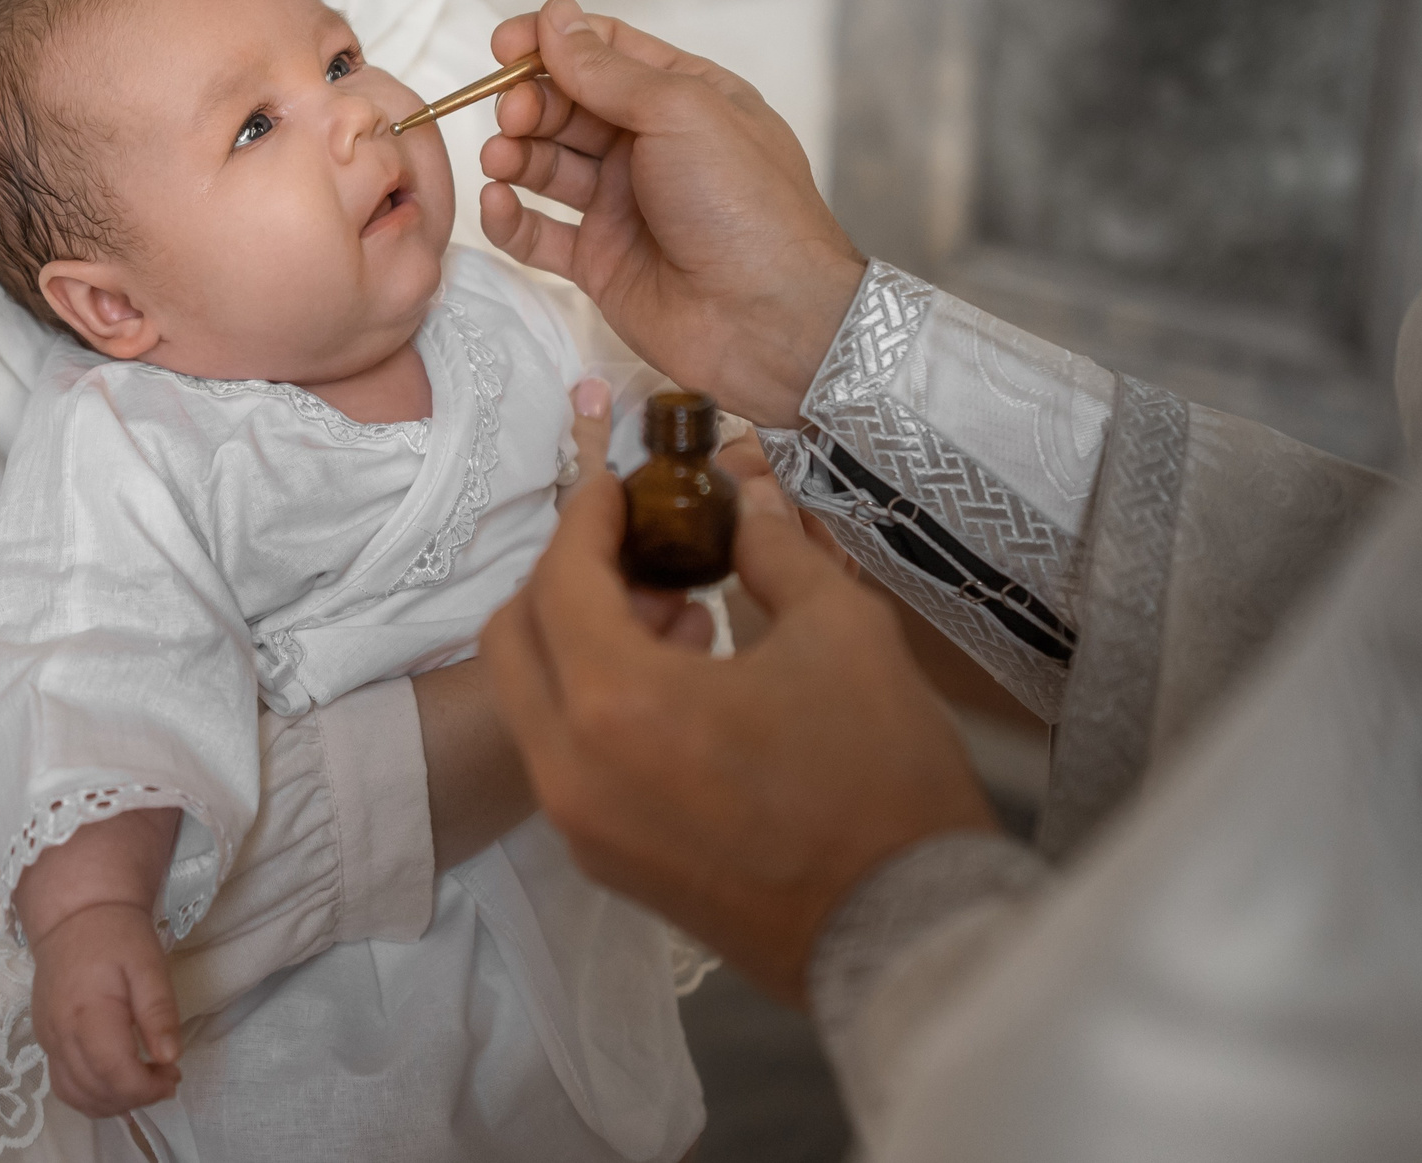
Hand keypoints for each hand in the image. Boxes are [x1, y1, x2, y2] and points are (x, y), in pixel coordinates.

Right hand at [27, 901, 182, 1116]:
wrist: (73, 916)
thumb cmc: (117, 936)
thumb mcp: (149, 964)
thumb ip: (159, 1011)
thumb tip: (170, 1057)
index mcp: (88, 1013)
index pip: (113, 1074)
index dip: (146, 1088)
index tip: (173, 1076)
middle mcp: (60, 1033)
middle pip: (94, 1091)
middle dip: (136, 1097)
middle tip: (165, 1078)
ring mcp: (48, 1040)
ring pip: (75, 1096)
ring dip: (114, 1103)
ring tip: (144, 1082)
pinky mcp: (45, 1041)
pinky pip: (63, 1085)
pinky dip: (92, 1096)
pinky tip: (117, 1081)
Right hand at [478, 0, 867, 427]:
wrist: (769, 320)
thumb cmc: (746, 207)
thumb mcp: (682, 112)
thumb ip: (608, 70)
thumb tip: (556, 17)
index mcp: (685, 99)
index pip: (605, 53)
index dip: (551, 44)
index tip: (504, 47)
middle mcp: (652, 149)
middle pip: (569, 108)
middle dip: (531, 104)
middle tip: (512, 115)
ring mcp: (625, 207)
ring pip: (549, 167)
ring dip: (515, 156)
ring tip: (500, 159)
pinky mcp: (602, 264)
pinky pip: (541, 234)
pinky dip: (510, 218)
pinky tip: (496, 203)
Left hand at [479, 452, 993, 1006]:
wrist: (907, 934)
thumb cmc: (880, 778)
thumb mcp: (841, 630)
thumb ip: (773, 550)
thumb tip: (746, 499)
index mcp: (616, 702)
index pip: (561, 578)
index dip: (587, 518)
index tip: (620, 487)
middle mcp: (571, 768)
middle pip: (515, 638)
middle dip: (566, 578)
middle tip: (638, 551)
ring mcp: (581, 826)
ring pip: (533, 702)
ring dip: (577, 643)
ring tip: (676, 616)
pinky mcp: (606, 863)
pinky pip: (566, 758)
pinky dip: (594, 706)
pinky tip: (680, 686)